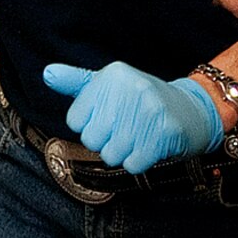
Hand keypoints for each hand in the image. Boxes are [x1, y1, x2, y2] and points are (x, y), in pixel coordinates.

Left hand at [42, 62, 223, 172]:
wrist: (190, 111)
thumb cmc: (139, 101)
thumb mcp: (108, 85)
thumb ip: (75, 82)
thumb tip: (47, 73)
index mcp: (112, 75)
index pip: (75, 121)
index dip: (90, 126)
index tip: (109, 117)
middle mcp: (131, 88)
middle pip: (92, 140)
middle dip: (105, 142)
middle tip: (124, 130)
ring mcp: (150, 110)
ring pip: (111, 155)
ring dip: (122, 153)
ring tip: (137, 137)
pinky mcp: (165, 133)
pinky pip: (133, 164)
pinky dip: (139, 162)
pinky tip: (149, 146)